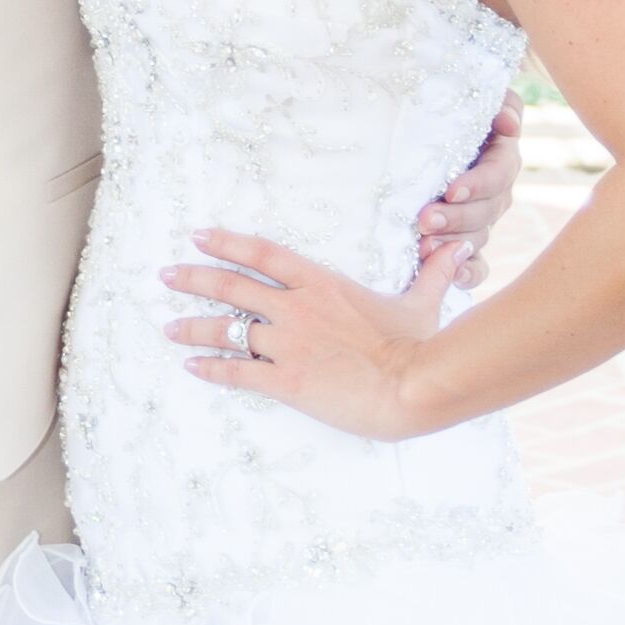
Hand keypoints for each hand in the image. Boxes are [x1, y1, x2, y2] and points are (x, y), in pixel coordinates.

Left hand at [161, 224, 455, 439]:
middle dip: (194, 279)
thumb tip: (458, 247)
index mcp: (321, 283)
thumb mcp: (423, 302)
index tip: (199, 236)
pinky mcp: (285, 380)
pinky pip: (236, 373)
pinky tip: (191, 368)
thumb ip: (433, 272)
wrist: (411, 388)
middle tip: (166, 275)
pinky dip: (210, 369)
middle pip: (232, 286)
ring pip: (225, 329)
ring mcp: (287, 344)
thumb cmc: (418, 345)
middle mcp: (296, 308)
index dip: (227, 242)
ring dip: (192, 326)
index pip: (263, 253)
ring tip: (167, 327)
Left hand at [415, 97, 522, 295]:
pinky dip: (468, 273)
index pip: (497, 174)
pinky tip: (452, 278)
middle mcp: (496, 193)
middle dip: (456, 218)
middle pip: (486, 212)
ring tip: (423, 247)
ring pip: (478, 239)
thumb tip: (507, 122)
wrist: (430, 133)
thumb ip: (500, 104)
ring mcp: (482, 221)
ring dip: (452, 246)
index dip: (478, 183)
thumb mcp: (477, 99)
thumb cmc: (452, 112)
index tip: (451, 189)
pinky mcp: (467, 243)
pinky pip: (477, 265)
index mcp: (500, 159)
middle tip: (425, 220)